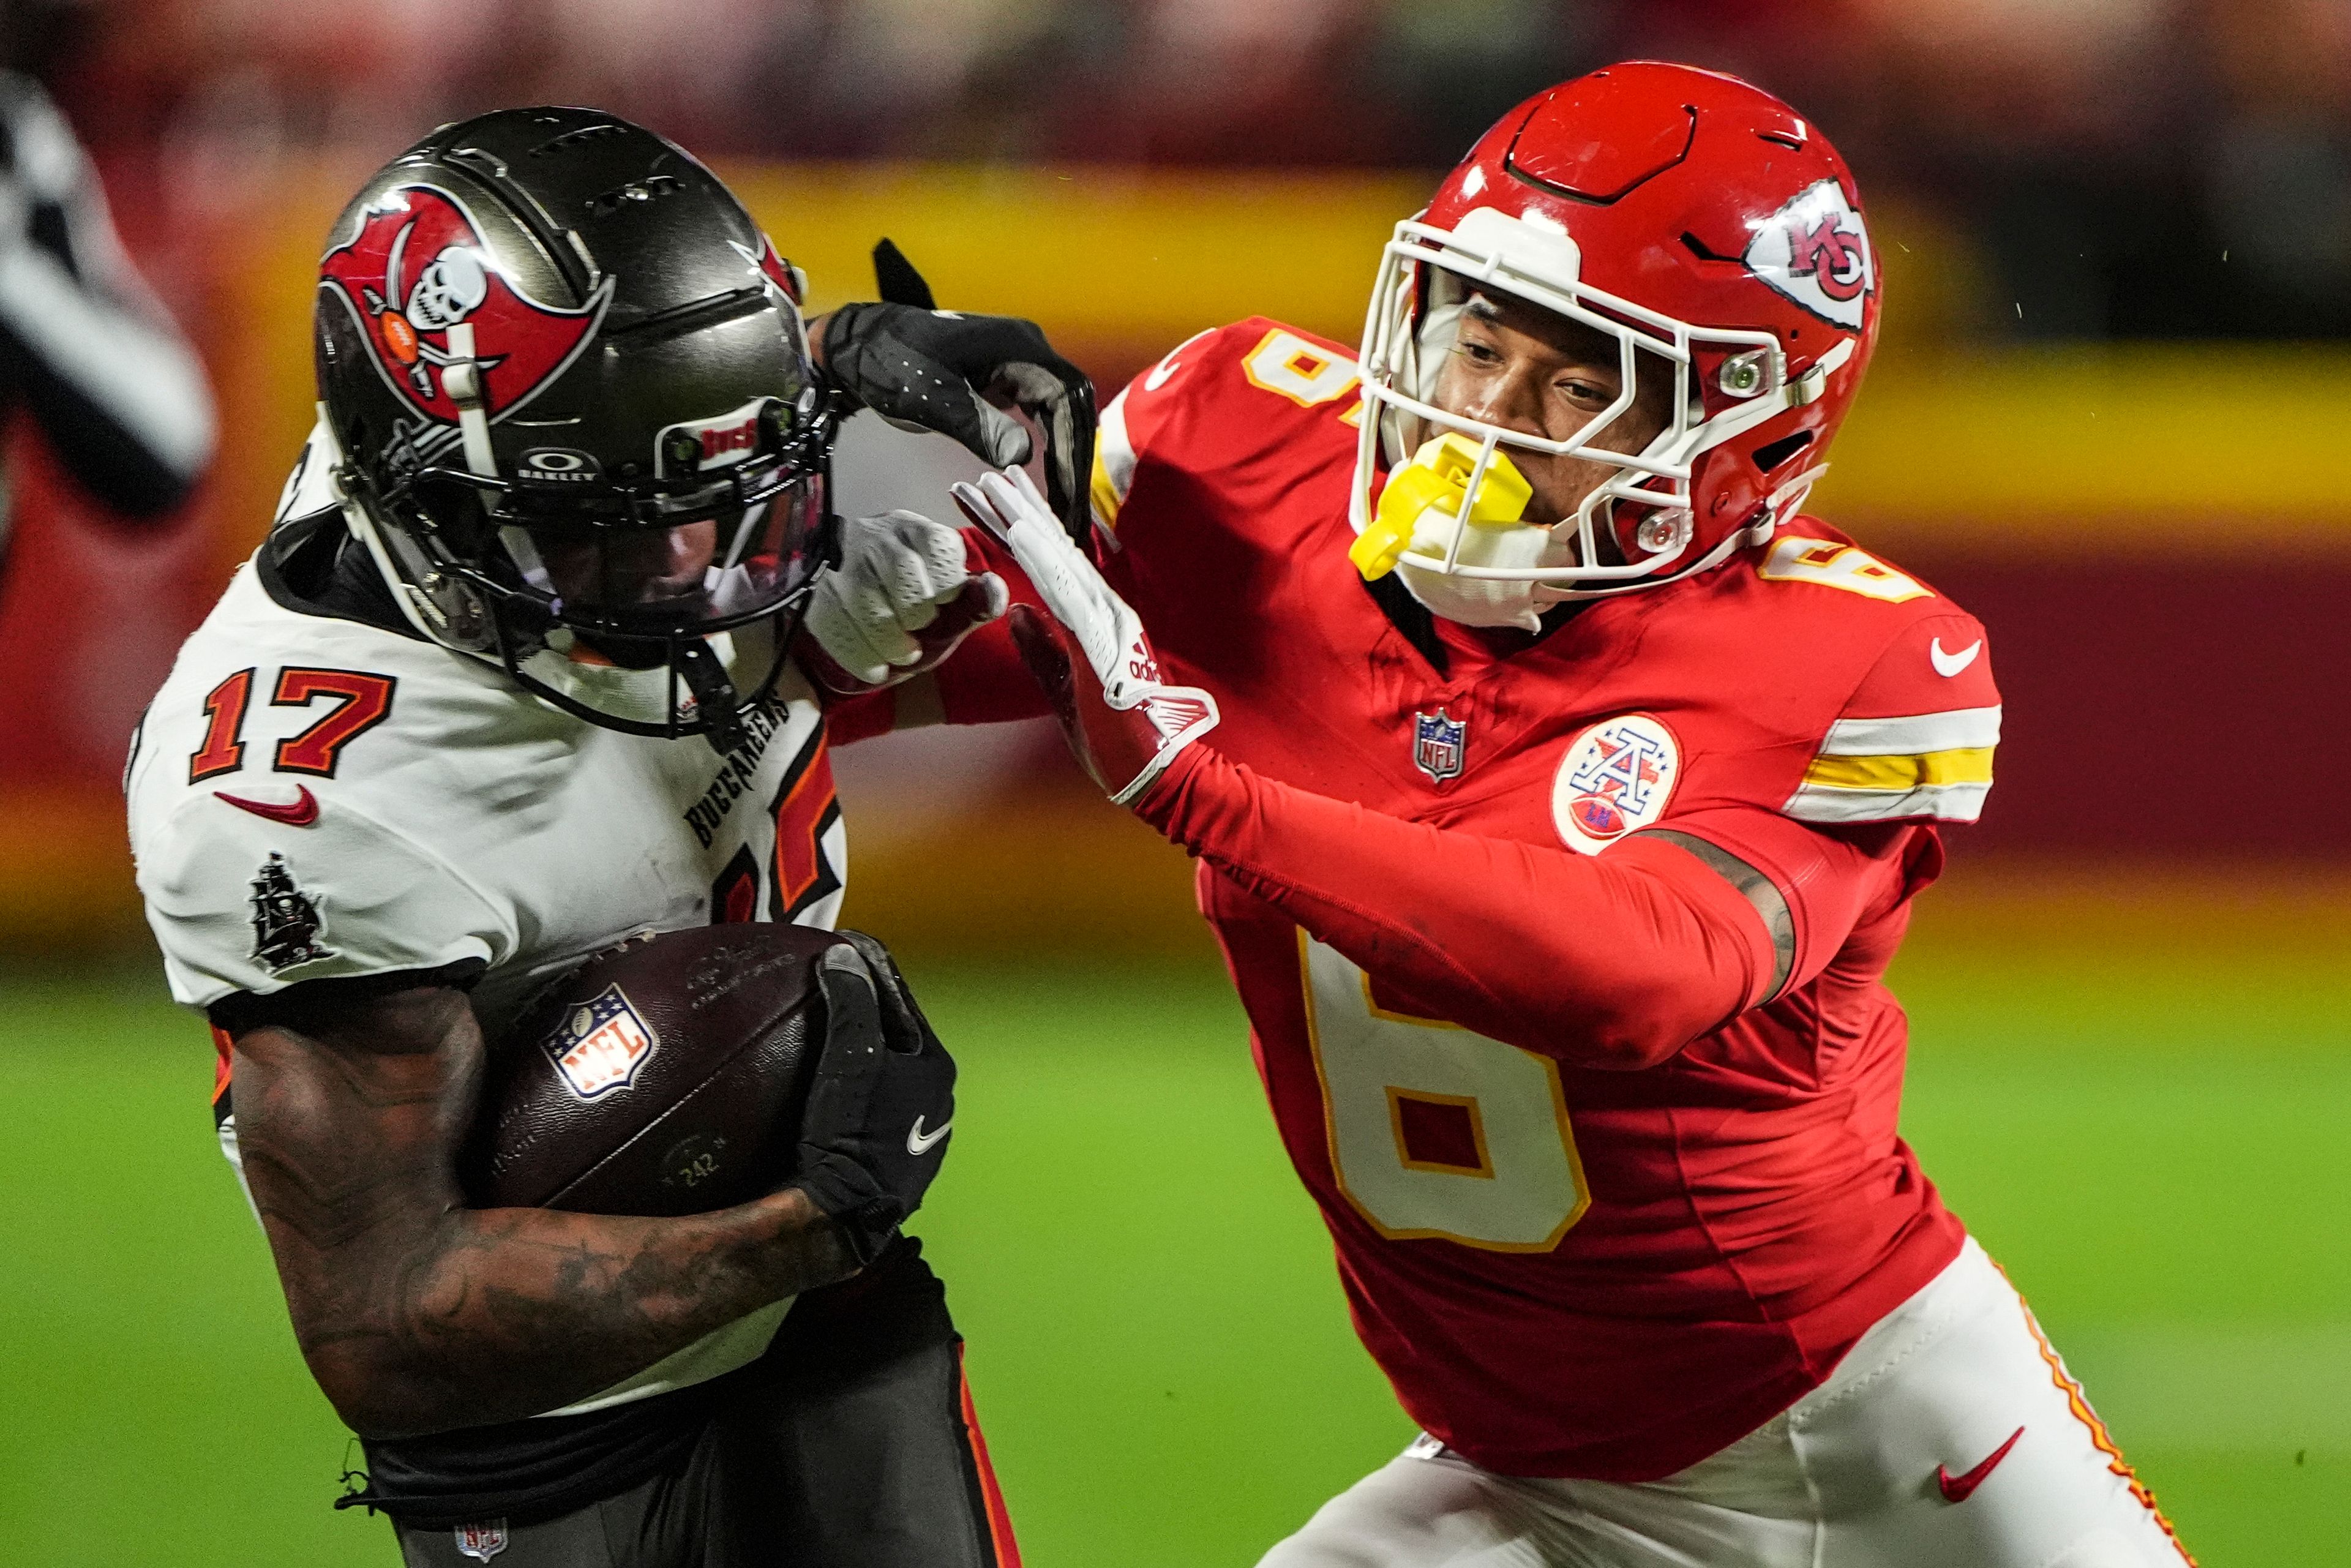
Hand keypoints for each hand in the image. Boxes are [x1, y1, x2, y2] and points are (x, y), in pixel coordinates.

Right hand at [789, 932, 956, 1267]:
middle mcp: (932, 1098)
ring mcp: (910, 1131)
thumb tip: (843, 956)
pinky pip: (864, 1102)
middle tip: (822, 979)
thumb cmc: (855, 1136)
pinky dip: (843, 1081)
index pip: (899, 998)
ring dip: (853, 1044)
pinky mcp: (884, 1157)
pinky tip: (811, 1081)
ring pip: (880, 1070)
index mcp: (934, 1068)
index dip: (868, 965)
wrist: (844, 1219)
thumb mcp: (853, 1060)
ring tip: (814, 1024)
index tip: (837, 944)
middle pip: (892, 1033)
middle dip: (861, 1004)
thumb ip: (853, 1004)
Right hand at [798, 509, 1007, 692]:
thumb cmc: (907, 601)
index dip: (947, 590)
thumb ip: (977, 599)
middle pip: (912, 594)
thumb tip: (993, 589)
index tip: (941, 602)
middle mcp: (877, 538)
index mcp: (917, 532)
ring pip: (877, 619)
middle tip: (916, 630)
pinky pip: (844, 637)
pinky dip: (865, 661)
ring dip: (893, 647)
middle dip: (919, 622)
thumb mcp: (948, 600)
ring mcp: (841, 566)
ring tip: (899, 651)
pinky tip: (874, 664)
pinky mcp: (815, 595)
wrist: (843, 596)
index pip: (943, 554)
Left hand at [818, 243, 1096, 541]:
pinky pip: (1044, 419)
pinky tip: (1048, 486)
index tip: (1067, 498)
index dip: (1071, 453)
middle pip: (1074, 411)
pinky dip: (1050, 453)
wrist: (860, 346)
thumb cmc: (891, 364)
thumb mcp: (933, 400)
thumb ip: (979, 425)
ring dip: (1066, 463)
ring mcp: (1020, 365)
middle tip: (1074, 520)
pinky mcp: (1007, 382)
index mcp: (1019, 347)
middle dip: (1075, 465)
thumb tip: (1023, 455)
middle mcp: (1029, 351)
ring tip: (1066, 513)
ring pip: (1063, 417)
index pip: (1066, 402)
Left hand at [950, 467, 1218, 805]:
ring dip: (1022, 521)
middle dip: (1016, 512)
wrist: (1158, 775)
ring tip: (992, 486)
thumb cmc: (1118, 742)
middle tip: (985, 474)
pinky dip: (1042, 560)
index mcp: (1095, 623)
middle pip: (1052, 552)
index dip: (1019, 533)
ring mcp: (1105, 622)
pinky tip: (1017, 532)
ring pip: (1056, 560)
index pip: (1049, 569)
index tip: (991, 502)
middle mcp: (1104, 612)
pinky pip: (1066, 591)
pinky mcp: (1102, 640)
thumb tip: (1016, 612)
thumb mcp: (1064, 692)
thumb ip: (1042, 651)